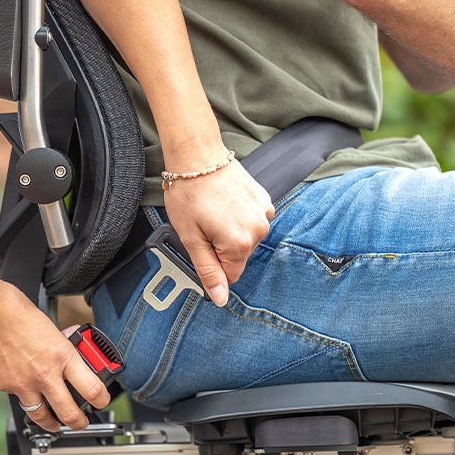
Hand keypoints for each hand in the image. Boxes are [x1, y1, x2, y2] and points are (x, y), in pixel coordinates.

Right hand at [0, 280, 110, 430]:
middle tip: (80, 422)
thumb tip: (67, 344)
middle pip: (69, 413)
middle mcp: (44, 374)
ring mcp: (22, 384)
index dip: (102, 399)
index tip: (102, 401)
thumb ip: (58, 341)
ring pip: (41, 415)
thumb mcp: (47, 324)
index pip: (92, 388)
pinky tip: (18, 384)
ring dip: (50, 422)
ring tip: (53, 422)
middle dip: (79, 422)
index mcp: (62, 355)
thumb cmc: (10, 308)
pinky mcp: (1, 386)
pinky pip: (16, 396)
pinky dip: (20, 394)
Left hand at [163, 153, 275, 306]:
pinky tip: (224, 203)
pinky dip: (238, 217)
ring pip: (245, 239)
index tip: (200, 245)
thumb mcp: (191, 238)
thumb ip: (207, 271)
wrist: (198, 156)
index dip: (212, 264)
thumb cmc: (189, 193)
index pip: (230, 275)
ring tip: (212, 211)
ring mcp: (264, 213)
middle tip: (203, 224)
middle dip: (220, 247)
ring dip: (229, 231)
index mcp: (239, 243)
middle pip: (238, 257)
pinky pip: (251, 221)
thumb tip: (219, 298)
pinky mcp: (265, 200)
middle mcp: (258, 230)